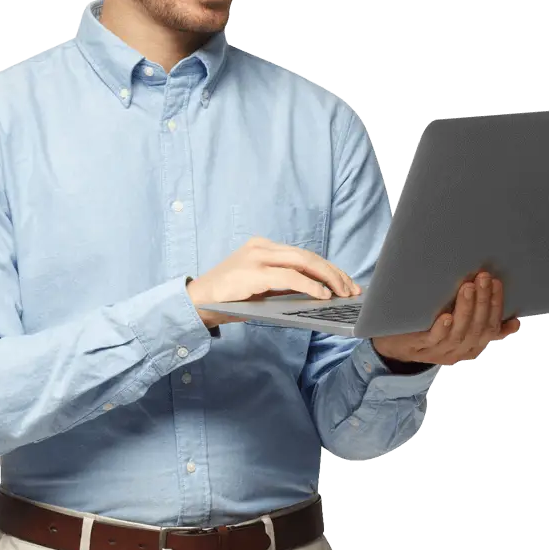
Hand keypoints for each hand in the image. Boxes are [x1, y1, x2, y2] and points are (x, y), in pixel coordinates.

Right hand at [187, 236, 361, 327]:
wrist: (197, 302)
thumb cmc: (229, 298)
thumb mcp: (259, 287)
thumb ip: (282, 284)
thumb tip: (316, 292)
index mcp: (263, 247)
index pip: (303, 254)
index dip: (328, 268)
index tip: (346, 282)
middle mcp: (262, 247)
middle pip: (307, 255)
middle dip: (333, 272)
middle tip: (351, 288)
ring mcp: (257, 257)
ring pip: (302, 261)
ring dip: (327, 277)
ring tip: (342, 292)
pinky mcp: (253, 272)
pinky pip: (289, 276)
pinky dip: (309, 285)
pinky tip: (322, 294)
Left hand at [372, 271, 520, 365]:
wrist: (395, 346)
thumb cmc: (431, 331)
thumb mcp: (459, 329)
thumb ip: (482, 324)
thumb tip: (514, 322)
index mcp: (472, 346)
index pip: (491, 327)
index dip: (496, 305)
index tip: (497, 283)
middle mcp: (459, 351)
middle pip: (477, 329)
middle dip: (483, 302)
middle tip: (483, 278)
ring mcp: (439, 351)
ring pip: (458, 334)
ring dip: (466, 310)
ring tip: (468, 288)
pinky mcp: (419, 348)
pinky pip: (434, 340)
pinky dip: (442, 329)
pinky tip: (446, 316)